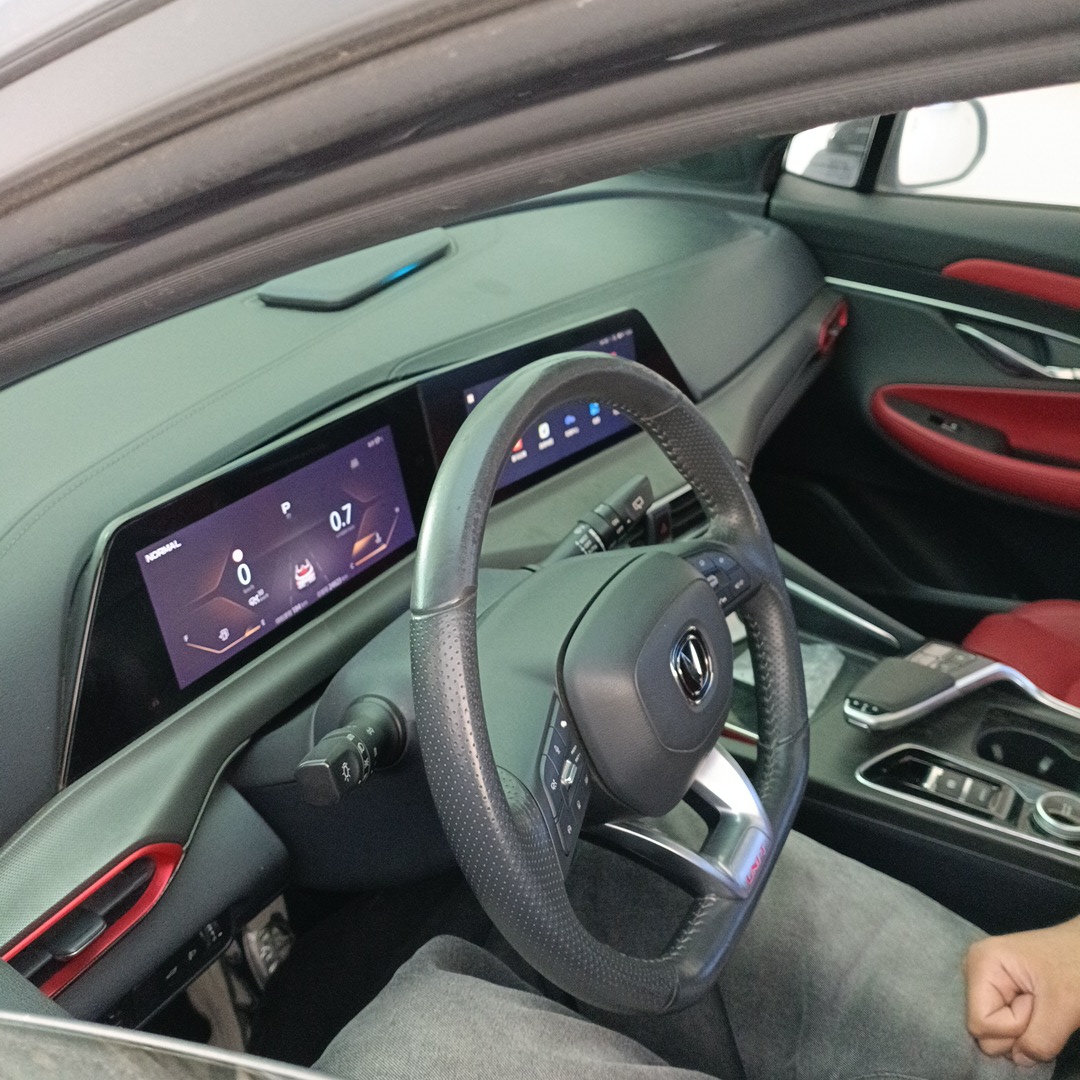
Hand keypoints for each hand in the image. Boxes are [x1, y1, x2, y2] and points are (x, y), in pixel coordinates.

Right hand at [965, 916, 1079, 1065]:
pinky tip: (1035, 1006)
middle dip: (1017, 1029)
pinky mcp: (997, 988)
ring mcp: (985, 979)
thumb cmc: (1076, 967)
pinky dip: (1023, 1024)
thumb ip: (1040, 1041)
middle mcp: (974, 970)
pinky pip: (1001, 1023)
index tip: (1036, 1004)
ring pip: (993, 1030)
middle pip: (982, 1029)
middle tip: (1041, 1004)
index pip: (980, 1023)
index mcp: (981, 964)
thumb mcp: (1064, 1007)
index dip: (1013, 1027)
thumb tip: (1019, 1059)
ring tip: (1040, 1002)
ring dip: (1023, 1028)